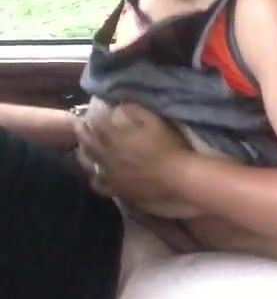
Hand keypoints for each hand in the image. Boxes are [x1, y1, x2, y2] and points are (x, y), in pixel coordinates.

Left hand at [74, 102, 198, 216]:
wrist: (177, 180)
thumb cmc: (168, 147)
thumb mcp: (154, 121)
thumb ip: (134, 111)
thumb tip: (119, 107)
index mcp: (116, 138)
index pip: (97, 125)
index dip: (91, 118)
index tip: (88, 112)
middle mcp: (108, 157)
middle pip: (88, 143)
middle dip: (81, 132)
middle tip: (77, 125)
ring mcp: (110, 176)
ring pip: (88, 164)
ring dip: (82, 154)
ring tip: (80, 149)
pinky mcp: (117, 190)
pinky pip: (98, 184)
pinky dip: (93, 176)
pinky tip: (94, 174)